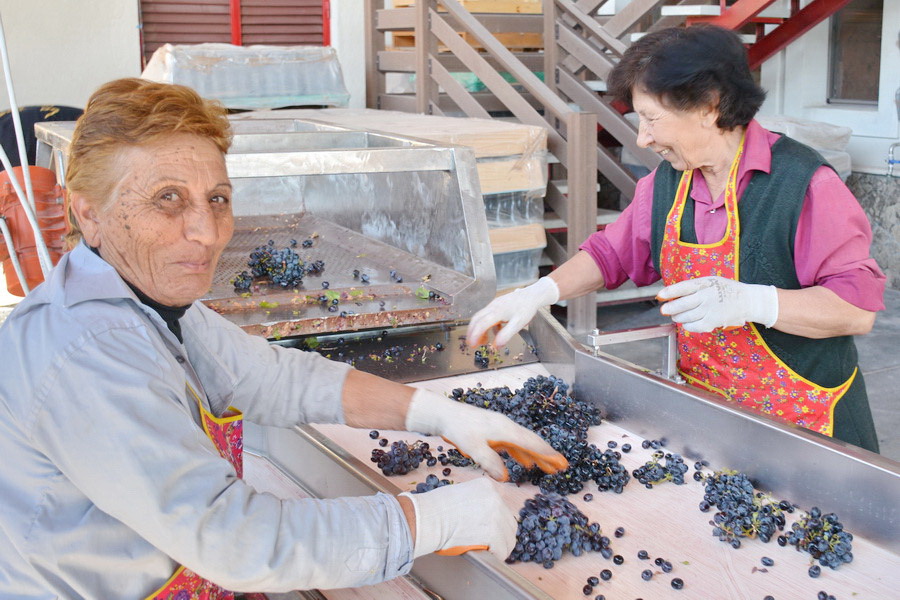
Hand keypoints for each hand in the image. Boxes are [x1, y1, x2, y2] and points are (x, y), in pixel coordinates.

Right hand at [400, 477, 516, 558]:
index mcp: (486, 486)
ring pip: (509, 536)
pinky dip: (497, 555)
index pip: (502, 506)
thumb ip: (476, 500)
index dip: (498, 520)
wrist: (428, 518)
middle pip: (509, 521)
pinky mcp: (493, 532)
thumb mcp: (460, 493)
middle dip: (502, 534)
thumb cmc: (435, 508)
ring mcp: (496, 514)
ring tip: (491, 552)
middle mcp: (495, 497)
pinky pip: (502, 549)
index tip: (492, 529)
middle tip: (492, 544)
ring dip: (501, 546)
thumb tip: (482, 516)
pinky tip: (488, 556)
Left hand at [405, 389, 567, 480]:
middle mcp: (507, 428)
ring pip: (523, 444)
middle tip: (562, 467)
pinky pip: (513, 444)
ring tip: (548, 468)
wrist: (445, 414)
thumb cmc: (459, 428)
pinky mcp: (494, 432)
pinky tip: (525, 462)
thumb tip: (505, 478)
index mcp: (506, 430)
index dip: (547, 454)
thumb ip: (489, 462)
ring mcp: (501, 429)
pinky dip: (522, 453)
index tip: (562, 463)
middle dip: (547, 455)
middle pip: (532, 443)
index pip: (532, 443)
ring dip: (536, 456)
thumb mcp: (472, 447)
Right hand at [465, 276, 559, 347]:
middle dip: (472, 333)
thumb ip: (506, 335)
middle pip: (476, 320)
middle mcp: (492, 307)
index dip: (475, 335)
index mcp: (496, 312)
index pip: (481, 324)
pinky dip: (487, 325)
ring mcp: (493, 305)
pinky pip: (487, 316)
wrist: (532, 295)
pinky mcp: (497, 305)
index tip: (472, 345)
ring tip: (483, 341)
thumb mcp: (518, 324)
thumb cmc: (526, 308)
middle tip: (472, 344)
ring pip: (480, 317)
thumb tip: (495, 346)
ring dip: (479, 329)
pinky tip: (495, 332)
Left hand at [658, 276, 778, 332]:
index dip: (670, 292)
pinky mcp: (713, 321)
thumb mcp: (710, 281)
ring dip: (678, 317)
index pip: (684, 287)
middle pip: (682, 305)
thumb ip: (693, 287)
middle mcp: (707, 296)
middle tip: (664, 310)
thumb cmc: (725, 290)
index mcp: (705, 283)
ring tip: (677, 316)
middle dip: (670, 309)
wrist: (748, 301)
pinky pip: (694, 326)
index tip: (659, 296)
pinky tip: (687, 323)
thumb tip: (672, 295)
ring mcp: (710, 310)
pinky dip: (687, 326)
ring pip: (686, 317)